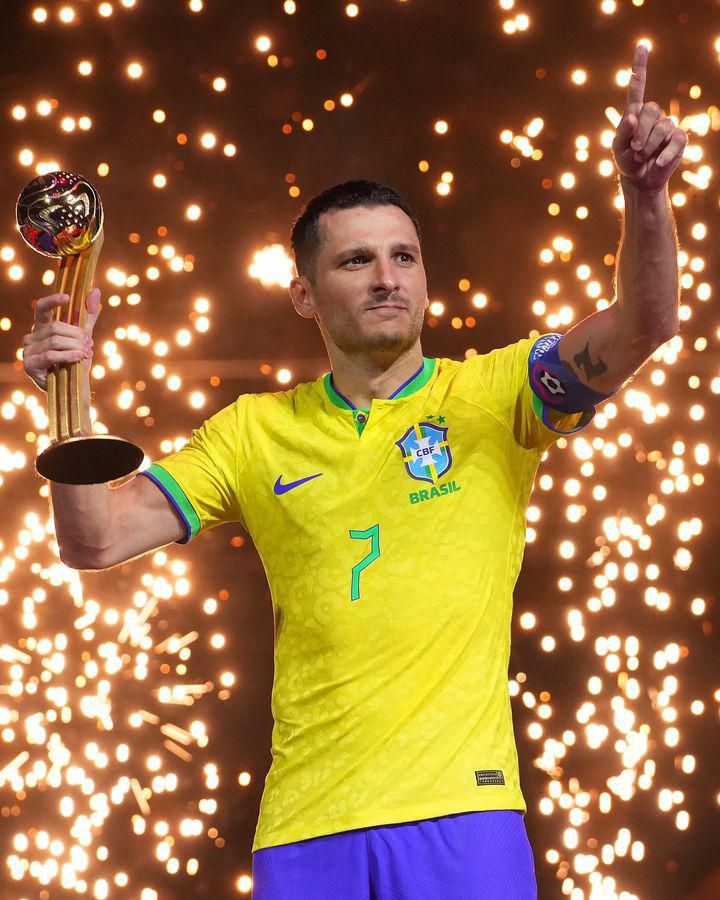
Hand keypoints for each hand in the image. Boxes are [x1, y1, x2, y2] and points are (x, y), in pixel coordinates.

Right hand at [22, 287, 100, 391]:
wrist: (73, 387)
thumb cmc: (75, 359)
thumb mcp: (83, 336)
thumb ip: (88, 315)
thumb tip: (95, 290)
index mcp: (42, 327)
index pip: (41, 308)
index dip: (52, 301)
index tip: (67, 298)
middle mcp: (31, 337)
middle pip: (55, 327)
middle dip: (76, 335)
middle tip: (90, 344)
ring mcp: (28, 351)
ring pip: (55, 341)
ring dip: (75, 346)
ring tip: (87, 352)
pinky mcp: (30, 365)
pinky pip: (51, 355)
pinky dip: (69, 355)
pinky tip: (80, 358)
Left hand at [612, 44, 687, 193]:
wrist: (640, 179)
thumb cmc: (627, 161)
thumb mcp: (617, 148)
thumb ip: (622, 132)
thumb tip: (632, 116)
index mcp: (635, 114)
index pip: (637, 88)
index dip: (639, 67)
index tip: (642, 46)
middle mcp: (653, 116)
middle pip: (651, 110)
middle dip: (641, 132)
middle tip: (634, 149)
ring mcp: (667, 125)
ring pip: (663, 126)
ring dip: (649, 146)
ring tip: (642, 156)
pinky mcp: (679, 138)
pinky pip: (676, 140)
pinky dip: (665, 154)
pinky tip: (658, 162)